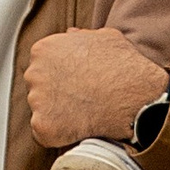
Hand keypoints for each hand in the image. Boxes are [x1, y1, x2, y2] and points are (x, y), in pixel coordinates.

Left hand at [24, 27, 169, 148]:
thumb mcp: (106, 38)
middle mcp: (34, 73)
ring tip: (85, 113)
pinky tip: (80, 128)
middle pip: (38, 88)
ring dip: (59, 115)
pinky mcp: (43, 126)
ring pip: (42, 111)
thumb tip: (71, 34)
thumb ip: (81, 36)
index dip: (62, 76)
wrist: (134, 96)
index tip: (78, 83)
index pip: (42, 66)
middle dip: (56, 94)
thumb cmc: (124, 66)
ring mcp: (36, 101)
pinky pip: (45, 133)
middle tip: (82, 99)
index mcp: (44, 50)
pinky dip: (60, 134)